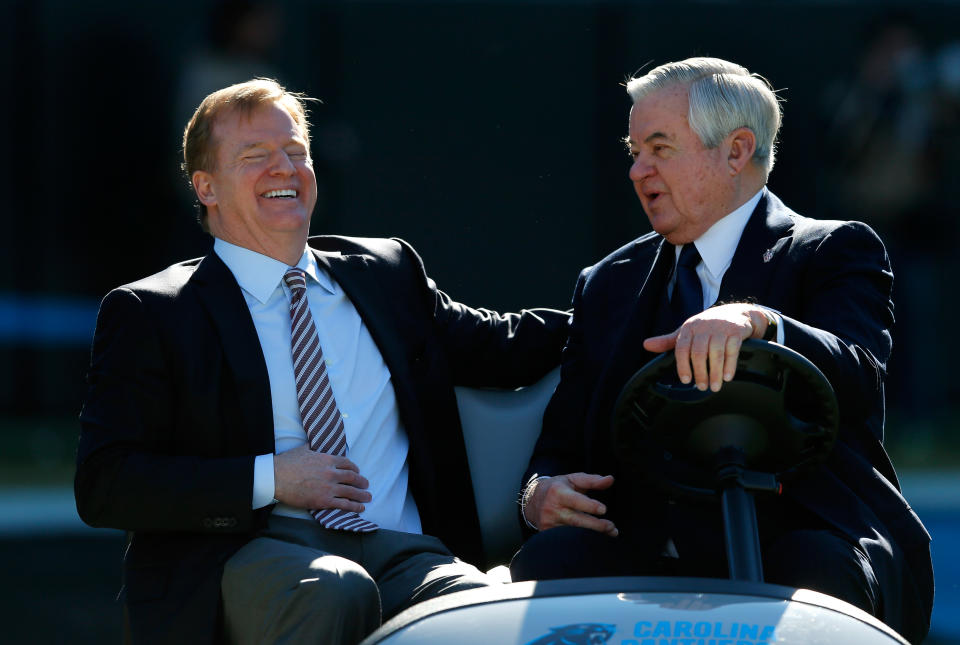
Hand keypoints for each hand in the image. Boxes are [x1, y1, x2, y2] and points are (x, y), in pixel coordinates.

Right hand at [273, 445, 371, 511]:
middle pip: (353, 477)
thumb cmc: (287, 463)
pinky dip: (354, 506)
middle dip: (362, 481)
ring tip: (368, 497)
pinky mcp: (323, 501)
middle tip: (366, 485)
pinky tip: (360, 508)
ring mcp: (328, 487)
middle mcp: (331, 473)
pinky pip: (344, 504)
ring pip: (351, 491)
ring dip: (362, 495)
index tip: (357, 472)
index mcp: (327, 459)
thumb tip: (316, 444)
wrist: (275, 477)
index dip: (355, 468)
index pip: (347, 463)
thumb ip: (314, 447)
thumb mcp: (303, 449)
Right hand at [523, 473, 617, 535]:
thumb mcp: (573, 479)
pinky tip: (593, 539)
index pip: (575, 500)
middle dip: (596, 525)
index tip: (604, 509)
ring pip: (573, 533)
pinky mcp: (547, 534)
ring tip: (610, 533)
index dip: (589, 505)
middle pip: (576, 521)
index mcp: (558, 492)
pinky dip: (581, 540)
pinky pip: (566, 539)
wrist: (532, 500)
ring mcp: (548, 523)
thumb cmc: (557, 487)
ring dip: (593, 535)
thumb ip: (592, 480)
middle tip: (612, 527)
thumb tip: (611, 479)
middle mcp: (552, 509)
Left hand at [643, 303, 769, 391]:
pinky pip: (732, 351)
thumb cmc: (706, 327)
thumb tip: (645, 345)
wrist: (735, 313)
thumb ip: (668, 341)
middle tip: (702, 387)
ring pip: (716, 354)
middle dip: (700, 373)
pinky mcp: (736, 332)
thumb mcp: (687, 331)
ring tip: (714, 387)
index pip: (682, 348)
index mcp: (689, 328)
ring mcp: (721, 329)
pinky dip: (730, 366)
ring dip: (715, 373)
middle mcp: (704, 327)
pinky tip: (727, 378)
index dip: (682, 365)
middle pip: (699, 353)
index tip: (686, 381)